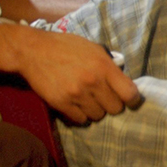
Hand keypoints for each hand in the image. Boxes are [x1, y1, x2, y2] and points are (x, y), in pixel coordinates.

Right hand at [22, 31, 141, 123]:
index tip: (130, 100)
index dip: (133, 100)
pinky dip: (80, 114)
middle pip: (115, 109)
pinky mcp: (61, 103)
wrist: (33, 50)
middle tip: (103, 97)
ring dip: (95, 109)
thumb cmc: (66, 47)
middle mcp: (92, 82)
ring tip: (87, 99)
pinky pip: (80, 119)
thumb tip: (124, 82)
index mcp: (104, 66)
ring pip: (98, 116)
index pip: (130, 93)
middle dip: (111, 104)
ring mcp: (76, 94)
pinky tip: (76, 104)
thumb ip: (109, 66)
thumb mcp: (94, 49)